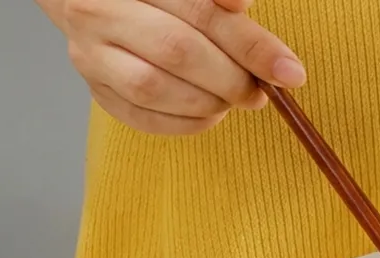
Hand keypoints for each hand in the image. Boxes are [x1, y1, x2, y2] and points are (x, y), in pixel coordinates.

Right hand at [36, 0, 305, 134]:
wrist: (103, 2)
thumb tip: (243, 5)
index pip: (200, 11)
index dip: (250, 45)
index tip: (290, 72)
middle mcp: (99, 11)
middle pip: (176, 51)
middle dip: (231, 79)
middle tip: (259, 92)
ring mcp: (89, 53)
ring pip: (152, 89)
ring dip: (208, 102)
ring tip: (233, 99)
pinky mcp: (95, 88)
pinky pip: (140, 117)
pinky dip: (185, 123)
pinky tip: (209, 114)